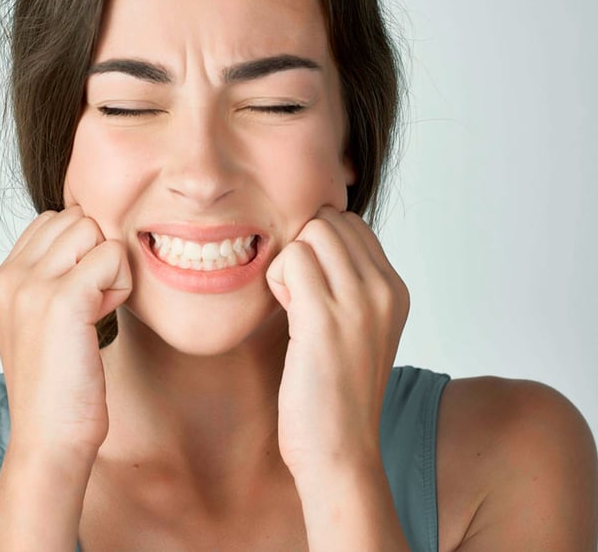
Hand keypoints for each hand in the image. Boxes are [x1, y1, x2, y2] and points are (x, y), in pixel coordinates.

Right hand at [0, 205, 131, 461]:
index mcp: (2, 279)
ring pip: (96, 231)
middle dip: (97, 255)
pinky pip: (112, 256)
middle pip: (77, 219)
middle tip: (92, 305)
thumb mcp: (40, 321)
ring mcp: (32, 285)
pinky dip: (120, 286)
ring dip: (110, 269)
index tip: (79, 297)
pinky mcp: (62, 299)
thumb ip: (51, 276)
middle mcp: (10, 276)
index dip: (80, 251)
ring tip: (96, 312)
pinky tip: (104, 318)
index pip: (53, 220)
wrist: (50, 438)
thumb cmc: (58, 384)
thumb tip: (87, 233)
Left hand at [266, 207, 408, 481]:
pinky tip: (286, 315)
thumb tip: (312, 243)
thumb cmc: (337, 394)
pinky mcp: (325, 317)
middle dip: (304, 247)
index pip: (352, 224)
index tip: (313, 286)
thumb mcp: (359, 330)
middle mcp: (385, 289)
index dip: (320, 246)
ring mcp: (360, 301)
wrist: (340, 453)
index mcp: (396, 290)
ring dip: (289, 262)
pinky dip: (277, 279)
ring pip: (311, 231)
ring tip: (294, 306)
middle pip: (329, 220)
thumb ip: (348, 285)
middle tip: (299, 295)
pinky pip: (291, 258)